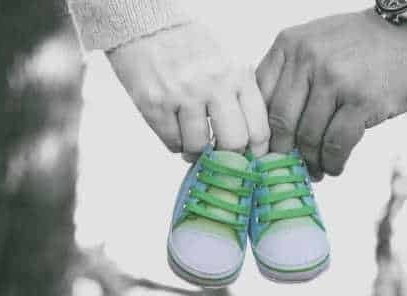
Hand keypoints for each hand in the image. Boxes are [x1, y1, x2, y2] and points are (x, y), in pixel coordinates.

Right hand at [108, 22, 269, 159]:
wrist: (148, 25)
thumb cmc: (192, 47)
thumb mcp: (230, 62)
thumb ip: (242, 97)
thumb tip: (252, 142)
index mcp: (238, 75)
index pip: (258, 128)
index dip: (257, 153)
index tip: (251, 160)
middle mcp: (213, 85)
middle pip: (233, 143)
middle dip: (228, 157)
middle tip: (222, 156)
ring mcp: (182, 95)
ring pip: (198, 147)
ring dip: (197, 152)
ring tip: (195, 145)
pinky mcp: (155, 103)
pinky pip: (172, 142)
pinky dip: (177, 145)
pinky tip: (178, 134)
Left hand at [257, 9, 406, 178]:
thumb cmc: (361, 45)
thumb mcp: (314, 44)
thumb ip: (289, 74)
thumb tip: (268, 127)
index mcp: (289, 45)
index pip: (259, 98)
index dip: (259, 133)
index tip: (264, 153)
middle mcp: (307, 58)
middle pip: (281, 122)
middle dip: (283, 154)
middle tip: (289, 168)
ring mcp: (335, 78)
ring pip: (308, 136)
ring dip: (311, 162)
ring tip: (316, 171)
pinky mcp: (362, 99)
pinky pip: (336, 143)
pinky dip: (333, 162)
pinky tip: (334, 167)